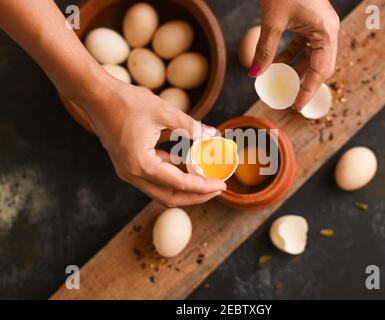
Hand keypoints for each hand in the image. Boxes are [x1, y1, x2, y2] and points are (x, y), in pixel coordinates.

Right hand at [77, 74, 226, 206]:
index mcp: (141, 165)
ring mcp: (128, 171)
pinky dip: (172, 173)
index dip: (204, 187)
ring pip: (161, 189)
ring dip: (184, 185)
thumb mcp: (164, 112)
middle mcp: (132, 174)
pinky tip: (187, 162)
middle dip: (196, 195)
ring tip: (205, 177)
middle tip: (216, 188)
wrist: (95, 95)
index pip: (180, 184)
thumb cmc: (126, 101)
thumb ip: (190, 126)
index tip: (222, 186)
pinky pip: (154, 176)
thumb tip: (212, 134)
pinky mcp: (128, 164)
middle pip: (170, 196)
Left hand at [250, 0, 339, 109]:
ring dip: (298, 70)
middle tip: (292, 100)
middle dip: (306, 83)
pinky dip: (293, 56)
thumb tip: (255, 74)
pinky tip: (278, 64)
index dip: (308, 90)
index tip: (296, 106)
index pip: (320, 70)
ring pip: (313, 57)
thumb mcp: (272, 23)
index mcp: (326, 32)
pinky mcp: (312, 22)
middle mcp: (328, 30)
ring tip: (284, 84)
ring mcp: (321, 26)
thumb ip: (265, 50)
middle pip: (321, 66)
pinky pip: (305, 46)